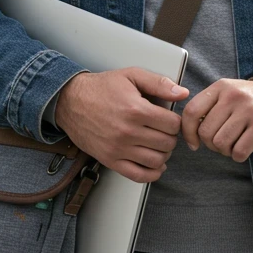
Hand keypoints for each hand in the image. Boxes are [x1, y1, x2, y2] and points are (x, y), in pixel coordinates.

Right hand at [54, 68, 188, 183]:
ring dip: (163, 154)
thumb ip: (159, 83)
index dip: (176, 122)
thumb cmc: (102, 88)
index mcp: (135, 110)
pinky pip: (138, 176)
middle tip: (165, 131)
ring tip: (159, 144)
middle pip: (167, 143)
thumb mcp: (132, 75)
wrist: (71, 101)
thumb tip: (182, 93)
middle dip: (171, 137)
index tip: (170, 119)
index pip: (172, 124)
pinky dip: (152, 174)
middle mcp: (128, 132)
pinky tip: (154, 164)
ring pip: (156, 161)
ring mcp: (118, 149)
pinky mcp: (110, 160)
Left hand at [181, 78, 252, 162]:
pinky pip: (239, 151)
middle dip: (211, 145)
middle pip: (205, 132)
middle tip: (222, 143)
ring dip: (225, 151)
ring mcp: (249, 109)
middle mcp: (234, 95)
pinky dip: (239, 156)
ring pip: (220, 143)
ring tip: (234, 145)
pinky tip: (244, 149)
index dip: (188, 132)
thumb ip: (211, 105)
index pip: (192, 111)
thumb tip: (188, 130)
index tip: (194, 143)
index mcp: (222, 87)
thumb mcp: (232, 93)